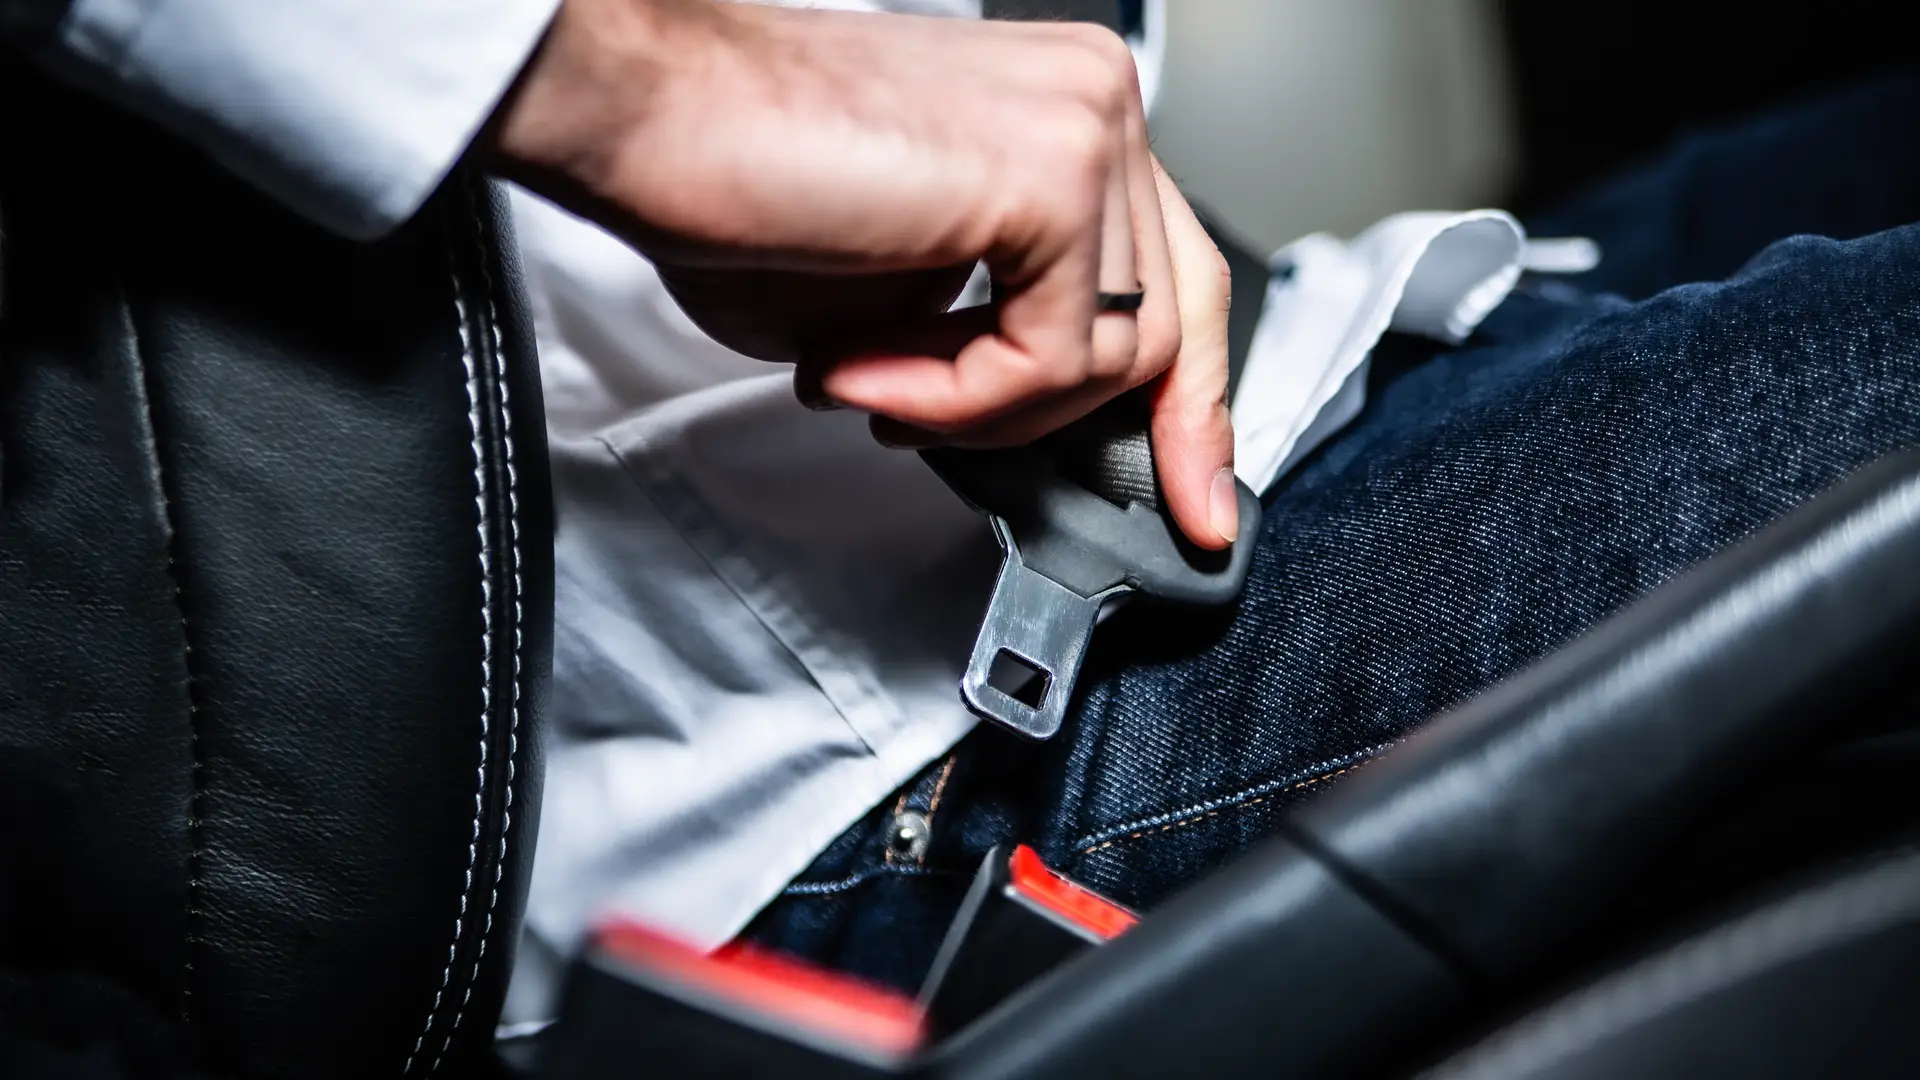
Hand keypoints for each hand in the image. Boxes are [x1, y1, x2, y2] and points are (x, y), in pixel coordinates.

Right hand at [493, 0, 1235, 545]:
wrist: (653, 117)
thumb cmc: (744, 189)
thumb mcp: (909, 299)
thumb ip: (997, 347)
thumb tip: (1036, 431)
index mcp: (1068, 112)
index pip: (1174, 271)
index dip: (1189, 398)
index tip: (1191, 494)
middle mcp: (1094, 100)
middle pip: (1177, 314)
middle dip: (1133, 434)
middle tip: (1088, 499)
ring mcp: (1085, 128)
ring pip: (1116, 353)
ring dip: (985, 411)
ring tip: (875, 389)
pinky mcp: (1053, 173)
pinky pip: (1055, 358)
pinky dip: (961, 401)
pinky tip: (863, 373)